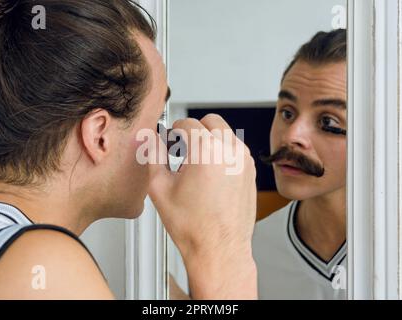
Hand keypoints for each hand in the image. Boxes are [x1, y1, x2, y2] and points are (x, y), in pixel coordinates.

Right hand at [148, 114, 257, 298]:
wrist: (218, 249)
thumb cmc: (193, 226)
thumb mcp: (159, 187)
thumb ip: (153, 155)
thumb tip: (151, 139)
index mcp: (206, 150)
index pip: (187, 122)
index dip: (172, 131)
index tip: (168, 141)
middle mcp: (229, 150)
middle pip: (209, 121)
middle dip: (193, 130)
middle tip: (181, 148)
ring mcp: (243, 160)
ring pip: (225, 133)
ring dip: (208, 139)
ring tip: (194, 163)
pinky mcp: (250, 170)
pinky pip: (234, 148)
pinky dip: (221, 151)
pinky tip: (209, 173)